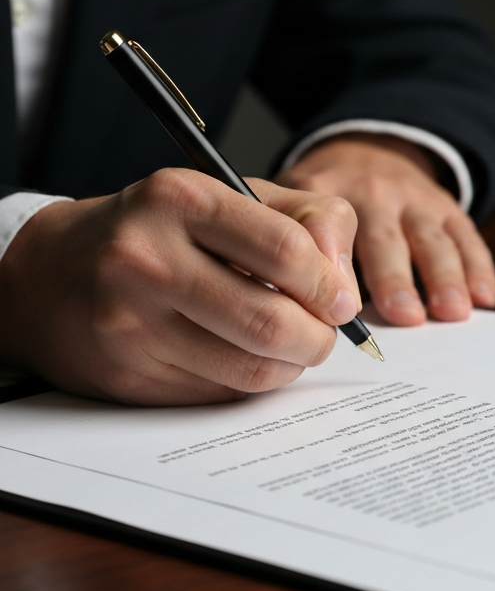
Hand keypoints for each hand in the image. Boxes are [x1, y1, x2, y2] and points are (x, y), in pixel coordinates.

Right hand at [0, 170, 360, 404]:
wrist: (54, 271)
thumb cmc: (164, 230)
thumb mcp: (237, 197)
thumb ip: (310, 220)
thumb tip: (345, 289)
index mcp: (182, 199)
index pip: (286, 251)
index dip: (329, 285)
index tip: (341, 301)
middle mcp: (146, 257)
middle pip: (271, 323)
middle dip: (316, 338)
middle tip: (321, 334)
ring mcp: (129, 321)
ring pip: (250, 368)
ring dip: (289, 365)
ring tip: (288, 345)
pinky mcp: (125, 373)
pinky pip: (218, 393)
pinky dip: (247, 381)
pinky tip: (238, 355)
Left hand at [276, 134, 494, 325]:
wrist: (366, 153)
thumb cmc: (320, 199)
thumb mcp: (287, 202)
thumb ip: (285, 247)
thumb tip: (286, 315)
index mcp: (326, 192)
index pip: (330, 227)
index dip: (338, 267)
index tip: (342, 308)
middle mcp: (373, 192)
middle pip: (386, 238)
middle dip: (396, 277)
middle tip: (405, 316)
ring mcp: (415, 198)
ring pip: (432, 238)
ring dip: (444, 276)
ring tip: (450, 311)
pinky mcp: (447, 207)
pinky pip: (466, 235)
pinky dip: (478, 266)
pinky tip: (485, 297)